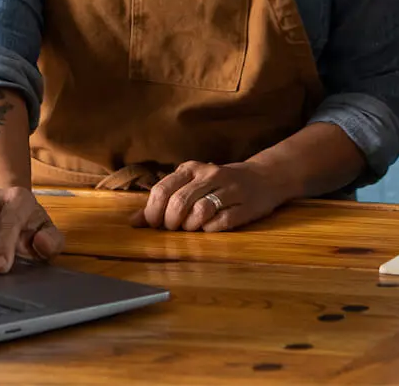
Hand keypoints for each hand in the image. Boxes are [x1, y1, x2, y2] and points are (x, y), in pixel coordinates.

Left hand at [130, 160, 286, 232]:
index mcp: (191, 168)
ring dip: (190, 227)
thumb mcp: (190, 184)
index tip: (154, 224)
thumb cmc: (219, 184)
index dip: (153, 212)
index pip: (162, 190)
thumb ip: (163, 201)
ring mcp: (229, 189)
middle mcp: (209, 175)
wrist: (264, 177)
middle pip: (179, 203)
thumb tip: (134, 222)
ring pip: (199, 212)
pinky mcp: (245, 206)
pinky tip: (209, 228)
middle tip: (173, 229)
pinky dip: (210, 230)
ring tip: (192, 228)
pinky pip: (220, 223)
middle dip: (170, 222)